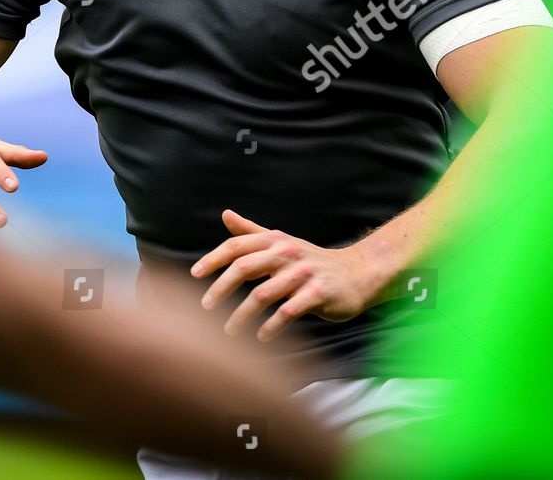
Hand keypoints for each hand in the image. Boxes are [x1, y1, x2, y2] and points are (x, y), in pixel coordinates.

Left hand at [190, 210, 389, 341]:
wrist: (357, 273)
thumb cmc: (312, 260)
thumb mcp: (282, 242)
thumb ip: (252, 231)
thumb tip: (225, 214)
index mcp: (275, 240)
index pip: (236, 246)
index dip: (213, 259)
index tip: (194, 275)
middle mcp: (287, 253)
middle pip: (244, 268)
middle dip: (220, 288)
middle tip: (205, 307)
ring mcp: (303, 273)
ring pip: (262, 295)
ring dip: (241, 315)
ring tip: (228, 331)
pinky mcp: (318, 294)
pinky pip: (287, 312)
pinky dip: (270, 327)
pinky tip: (260, 337)